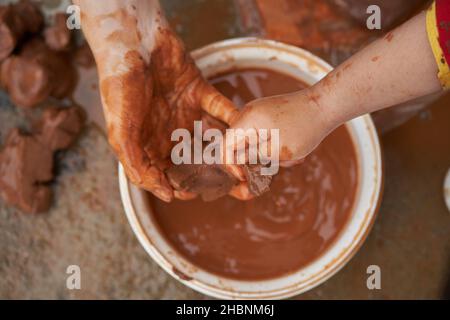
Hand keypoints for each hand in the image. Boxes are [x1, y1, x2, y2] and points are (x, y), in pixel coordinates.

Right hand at [75, 0, 238, 200]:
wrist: (132, 42)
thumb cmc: (119, 87)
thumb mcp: (121, 133)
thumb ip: (138, 165)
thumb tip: (166, 195)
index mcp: (151, 144)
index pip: (171, 173)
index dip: (186, 186)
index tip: (200, 194)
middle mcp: (171, 131)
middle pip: (197, 159)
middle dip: (215, 172)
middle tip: (233, 182)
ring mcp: (186, 112)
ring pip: (213, 137)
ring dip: (229, 149)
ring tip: (245, 161)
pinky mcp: (200, 92)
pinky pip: (221, 108)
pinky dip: (233, 117)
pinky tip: (245, 128)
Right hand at [228, 89, 335, 166]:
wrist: (327, 103)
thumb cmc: (305, 126)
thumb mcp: (279, 150)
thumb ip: (255, 158)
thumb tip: (239, 164)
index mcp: (247, 120)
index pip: (225, 146)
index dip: (231, 165)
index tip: (245, 177)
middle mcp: (248, 114)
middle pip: (238, 145)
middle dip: (255, 161)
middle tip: (274, 168)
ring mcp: (258, 113)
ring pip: (253, 144)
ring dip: (269, 156)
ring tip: (290, 159)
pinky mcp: (268, 116)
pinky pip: (263, 137)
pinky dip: (274, 148)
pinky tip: (293, 153)